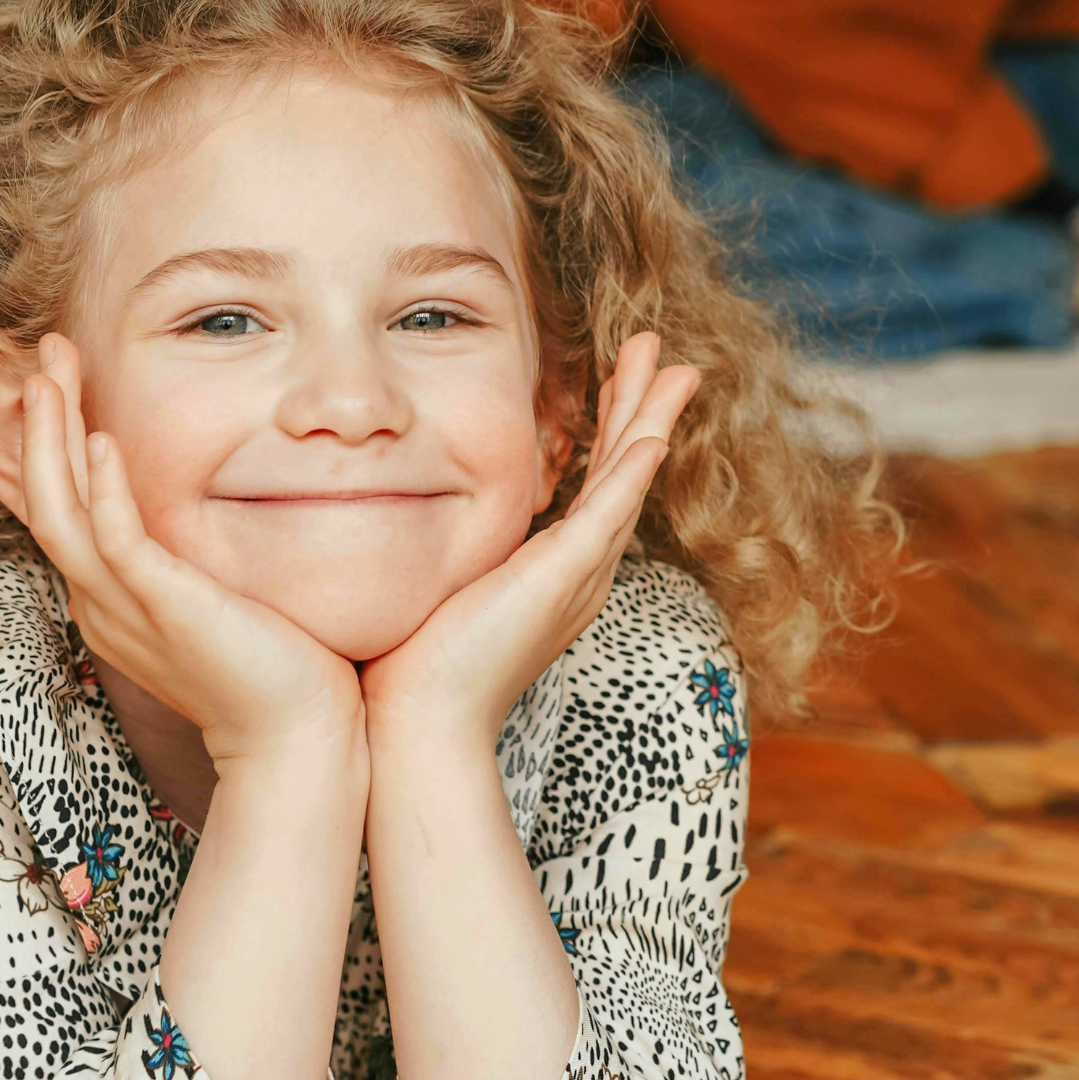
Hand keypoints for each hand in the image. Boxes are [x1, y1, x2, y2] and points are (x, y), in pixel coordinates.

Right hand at [18, 337, 364, 764]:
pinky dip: (103, 491)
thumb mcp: (217, 596)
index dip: (38, 447)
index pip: (56, 510)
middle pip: (44, 498)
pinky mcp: (163, 610)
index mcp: (110, 597)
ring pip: (60, 511)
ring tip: (49, 374)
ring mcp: (125, 609)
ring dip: (52, 438)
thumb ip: (195, 553)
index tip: (45, 384)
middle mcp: (102, 601)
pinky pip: (115, 543)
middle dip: (39, 421)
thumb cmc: (274, 668)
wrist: (298, 737)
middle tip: (43, 351)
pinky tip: (104, 442)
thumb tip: (213, 503)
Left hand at [359, 334, 699, 747]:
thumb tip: (401, 513)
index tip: (614, 381)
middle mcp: (577, 575)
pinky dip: (633, 467)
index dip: (608, 430)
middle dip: (642, 410)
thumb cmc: (411, 667)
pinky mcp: (563, 578)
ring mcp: (577, 577)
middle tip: (663, 356)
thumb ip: (443, 551)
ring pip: (628, 481)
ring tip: (676, 366)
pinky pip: (610, 511)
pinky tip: (652, 428)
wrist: (418, 723)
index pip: (592, 488)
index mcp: (552, 575)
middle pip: (624, 476)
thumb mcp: (436, 586)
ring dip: (652, 419)